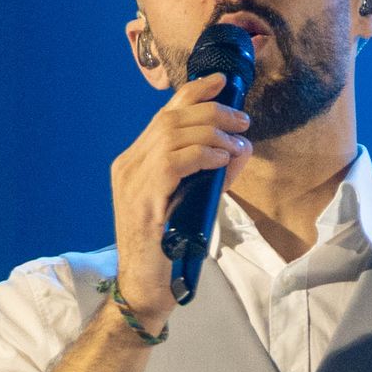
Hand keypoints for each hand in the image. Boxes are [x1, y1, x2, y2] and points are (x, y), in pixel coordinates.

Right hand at [108, 73, 251, 326]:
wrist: (145, 290)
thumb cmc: (168, 252)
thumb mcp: (193, 204)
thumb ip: (214, 174)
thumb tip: (241, 146)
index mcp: (135, 163)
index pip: (164, 114)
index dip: (193, 92)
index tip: (220, 81)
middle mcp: (129, 165)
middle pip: (171, 118)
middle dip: (211, 110)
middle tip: (242, 119)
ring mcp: (132, 181)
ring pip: (173, 134)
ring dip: (213, 132)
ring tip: (237, 141)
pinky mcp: (143, 199)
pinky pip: (175, 161)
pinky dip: (203, 154)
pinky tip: (222, 159)